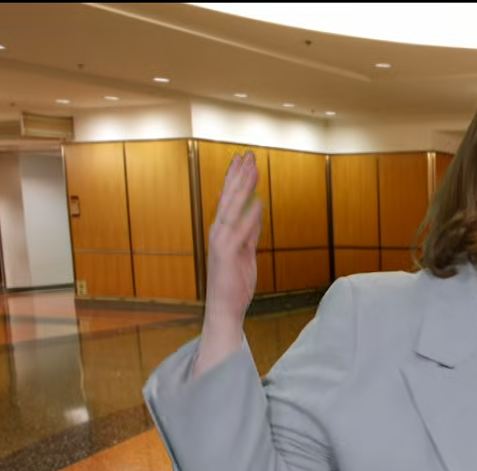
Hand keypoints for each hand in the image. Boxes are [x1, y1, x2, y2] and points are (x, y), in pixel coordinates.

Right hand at [205, 152, 261, 329]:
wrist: (224, 309)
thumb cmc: (234, 284)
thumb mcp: (246, 253)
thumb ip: (249, 233)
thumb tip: (256, 213)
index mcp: (223, 232)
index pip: (228, 200)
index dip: (235, 179)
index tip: (242, 161)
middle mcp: (218, 233)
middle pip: (229, 198)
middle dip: (239, 176)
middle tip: (247, 155)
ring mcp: (220, 243)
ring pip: (232, 209)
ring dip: (243, 188)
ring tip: (252, 169)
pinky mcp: (226, 255)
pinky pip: (240, 232)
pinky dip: (249, 216)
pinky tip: (258, 202)